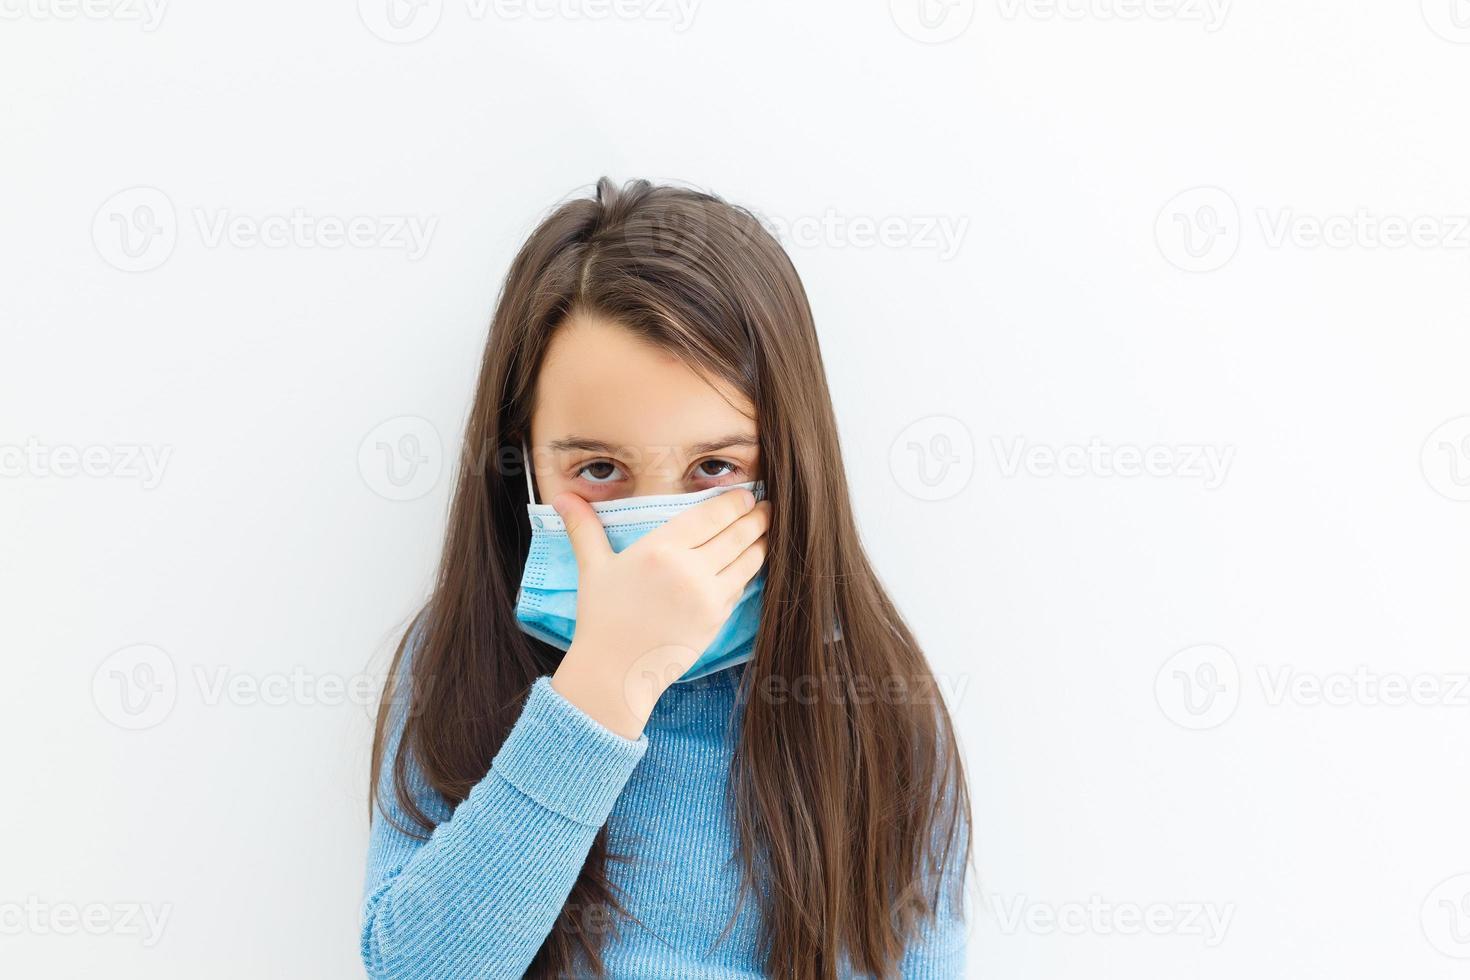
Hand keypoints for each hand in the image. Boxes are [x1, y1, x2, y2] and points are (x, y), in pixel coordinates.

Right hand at [549, 487, 769, 738]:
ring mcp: (707, 596)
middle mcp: (689, 569)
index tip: (745, 493)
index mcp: (660, 548)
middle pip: (736, 533)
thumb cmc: (601, 617)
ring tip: (768, 530)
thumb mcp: (592, 568)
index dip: (733, 501)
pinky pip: (741, 586)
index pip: (710, 515)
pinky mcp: (717, 619)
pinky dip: (750, 571)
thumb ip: (583, 528)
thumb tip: (561, 497)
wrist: (615, 671)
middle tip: (767, 506)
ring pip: (747, 559)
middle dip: (756, 516)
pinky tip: (752, 562)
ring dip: (762, 541)